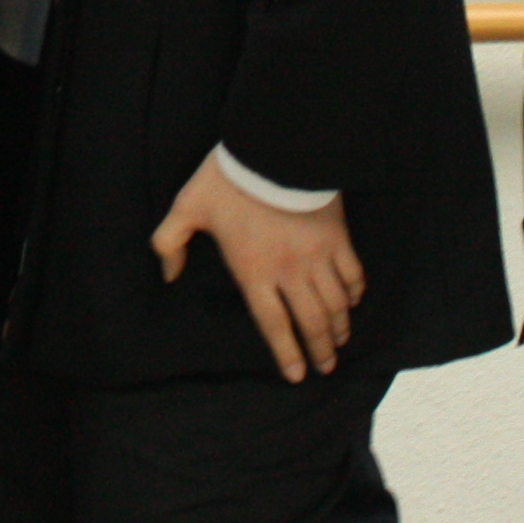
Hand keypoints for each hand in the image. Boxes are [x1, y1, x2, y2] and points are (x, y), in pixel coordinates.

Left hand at [152, 155, 365, 382]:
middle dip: (320, 350)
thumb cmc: (229, 179)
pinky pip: (353, 274)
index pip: (273, 323)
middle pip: (311, 321)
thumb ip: (169, 242)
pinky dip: (354, 293)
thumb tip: (168, 273)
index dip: (286, 352)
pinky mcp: (338, 237)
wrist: (274, 148)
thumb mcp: (187, 207)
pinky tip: (352, 302)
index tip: (296, 374)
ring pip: (335, 304)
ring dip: (339, 327)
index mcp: (254, 271)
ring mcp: (318, 256)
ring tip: (339, 342)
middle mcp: (290, 271)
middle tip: (326, 367)